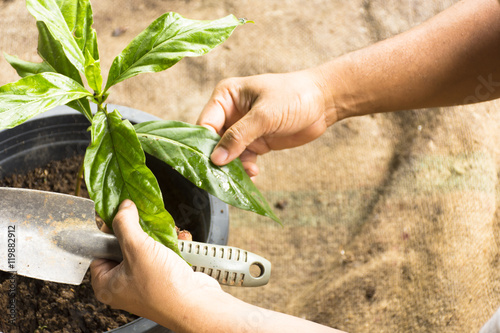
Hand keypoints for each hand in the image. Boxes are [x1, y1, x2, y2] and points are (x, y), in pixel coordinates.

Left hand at [90, 200, 220, 329]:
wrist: (196, 304)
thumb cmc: (163, 286)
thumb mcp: (137, 248)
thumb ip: (125, 224)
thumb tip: (122, 207)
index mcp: (106, 285)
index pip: (98, 250)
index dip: (109, 232)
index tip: (122, 219)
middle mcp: (122, 287)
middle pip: (122, 248)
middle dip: (139, 234)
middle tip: (146, 225)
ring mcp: (143, 284)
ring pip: (144, 250)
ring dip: (156, 238)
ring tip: (166, 234)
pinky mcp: (162, 281)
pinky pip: (160, 257)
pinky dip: (168, 247)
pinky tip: (177, 241)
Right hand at [197, 69, 336, 176]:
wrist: (324, 103)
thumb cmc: (294, 96)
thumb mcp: (264, 115)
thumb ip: (239, 136)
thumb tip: (216, 158)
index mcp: (226, 96)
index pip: (206, 123)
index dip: (204, 144)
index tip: (207, 163)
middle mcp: (230, 112)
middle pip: (214, 140)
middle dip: (218, 158)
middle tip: (221, 176)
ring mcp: (243, 128)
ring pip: (228, 153)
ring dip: (233, 166)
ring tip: (239, 177)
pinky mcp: (256, 141)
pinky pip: (243, 159)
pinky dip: (245, 168)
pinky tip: (253, 173)